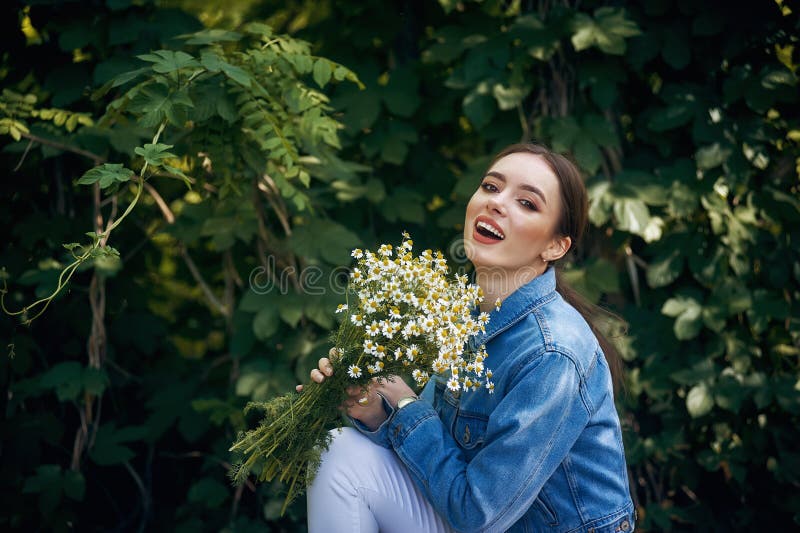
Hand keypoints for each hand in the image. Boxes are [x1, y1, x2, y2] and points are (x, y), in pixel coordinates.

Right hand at [295, 348, 416, 430]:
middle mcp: (336, 371)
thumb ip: (364, 383)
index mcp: (347, 364)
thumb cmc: (371, 391)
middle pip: (324, 362)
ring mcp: (328, 382)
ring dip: (315, 375)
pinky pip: (310, 390)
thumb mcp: (372, 385)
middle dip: (325, 365)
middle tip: (330, 374)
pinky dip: (303, 388)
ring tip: (320, 381)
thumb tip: (352, 387)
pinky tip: (299, 389)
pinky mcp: (324, 394)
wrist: (370, 408)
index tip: (338, 362)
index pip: (337, 354)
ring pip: (316, 373)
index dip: (335, 355)